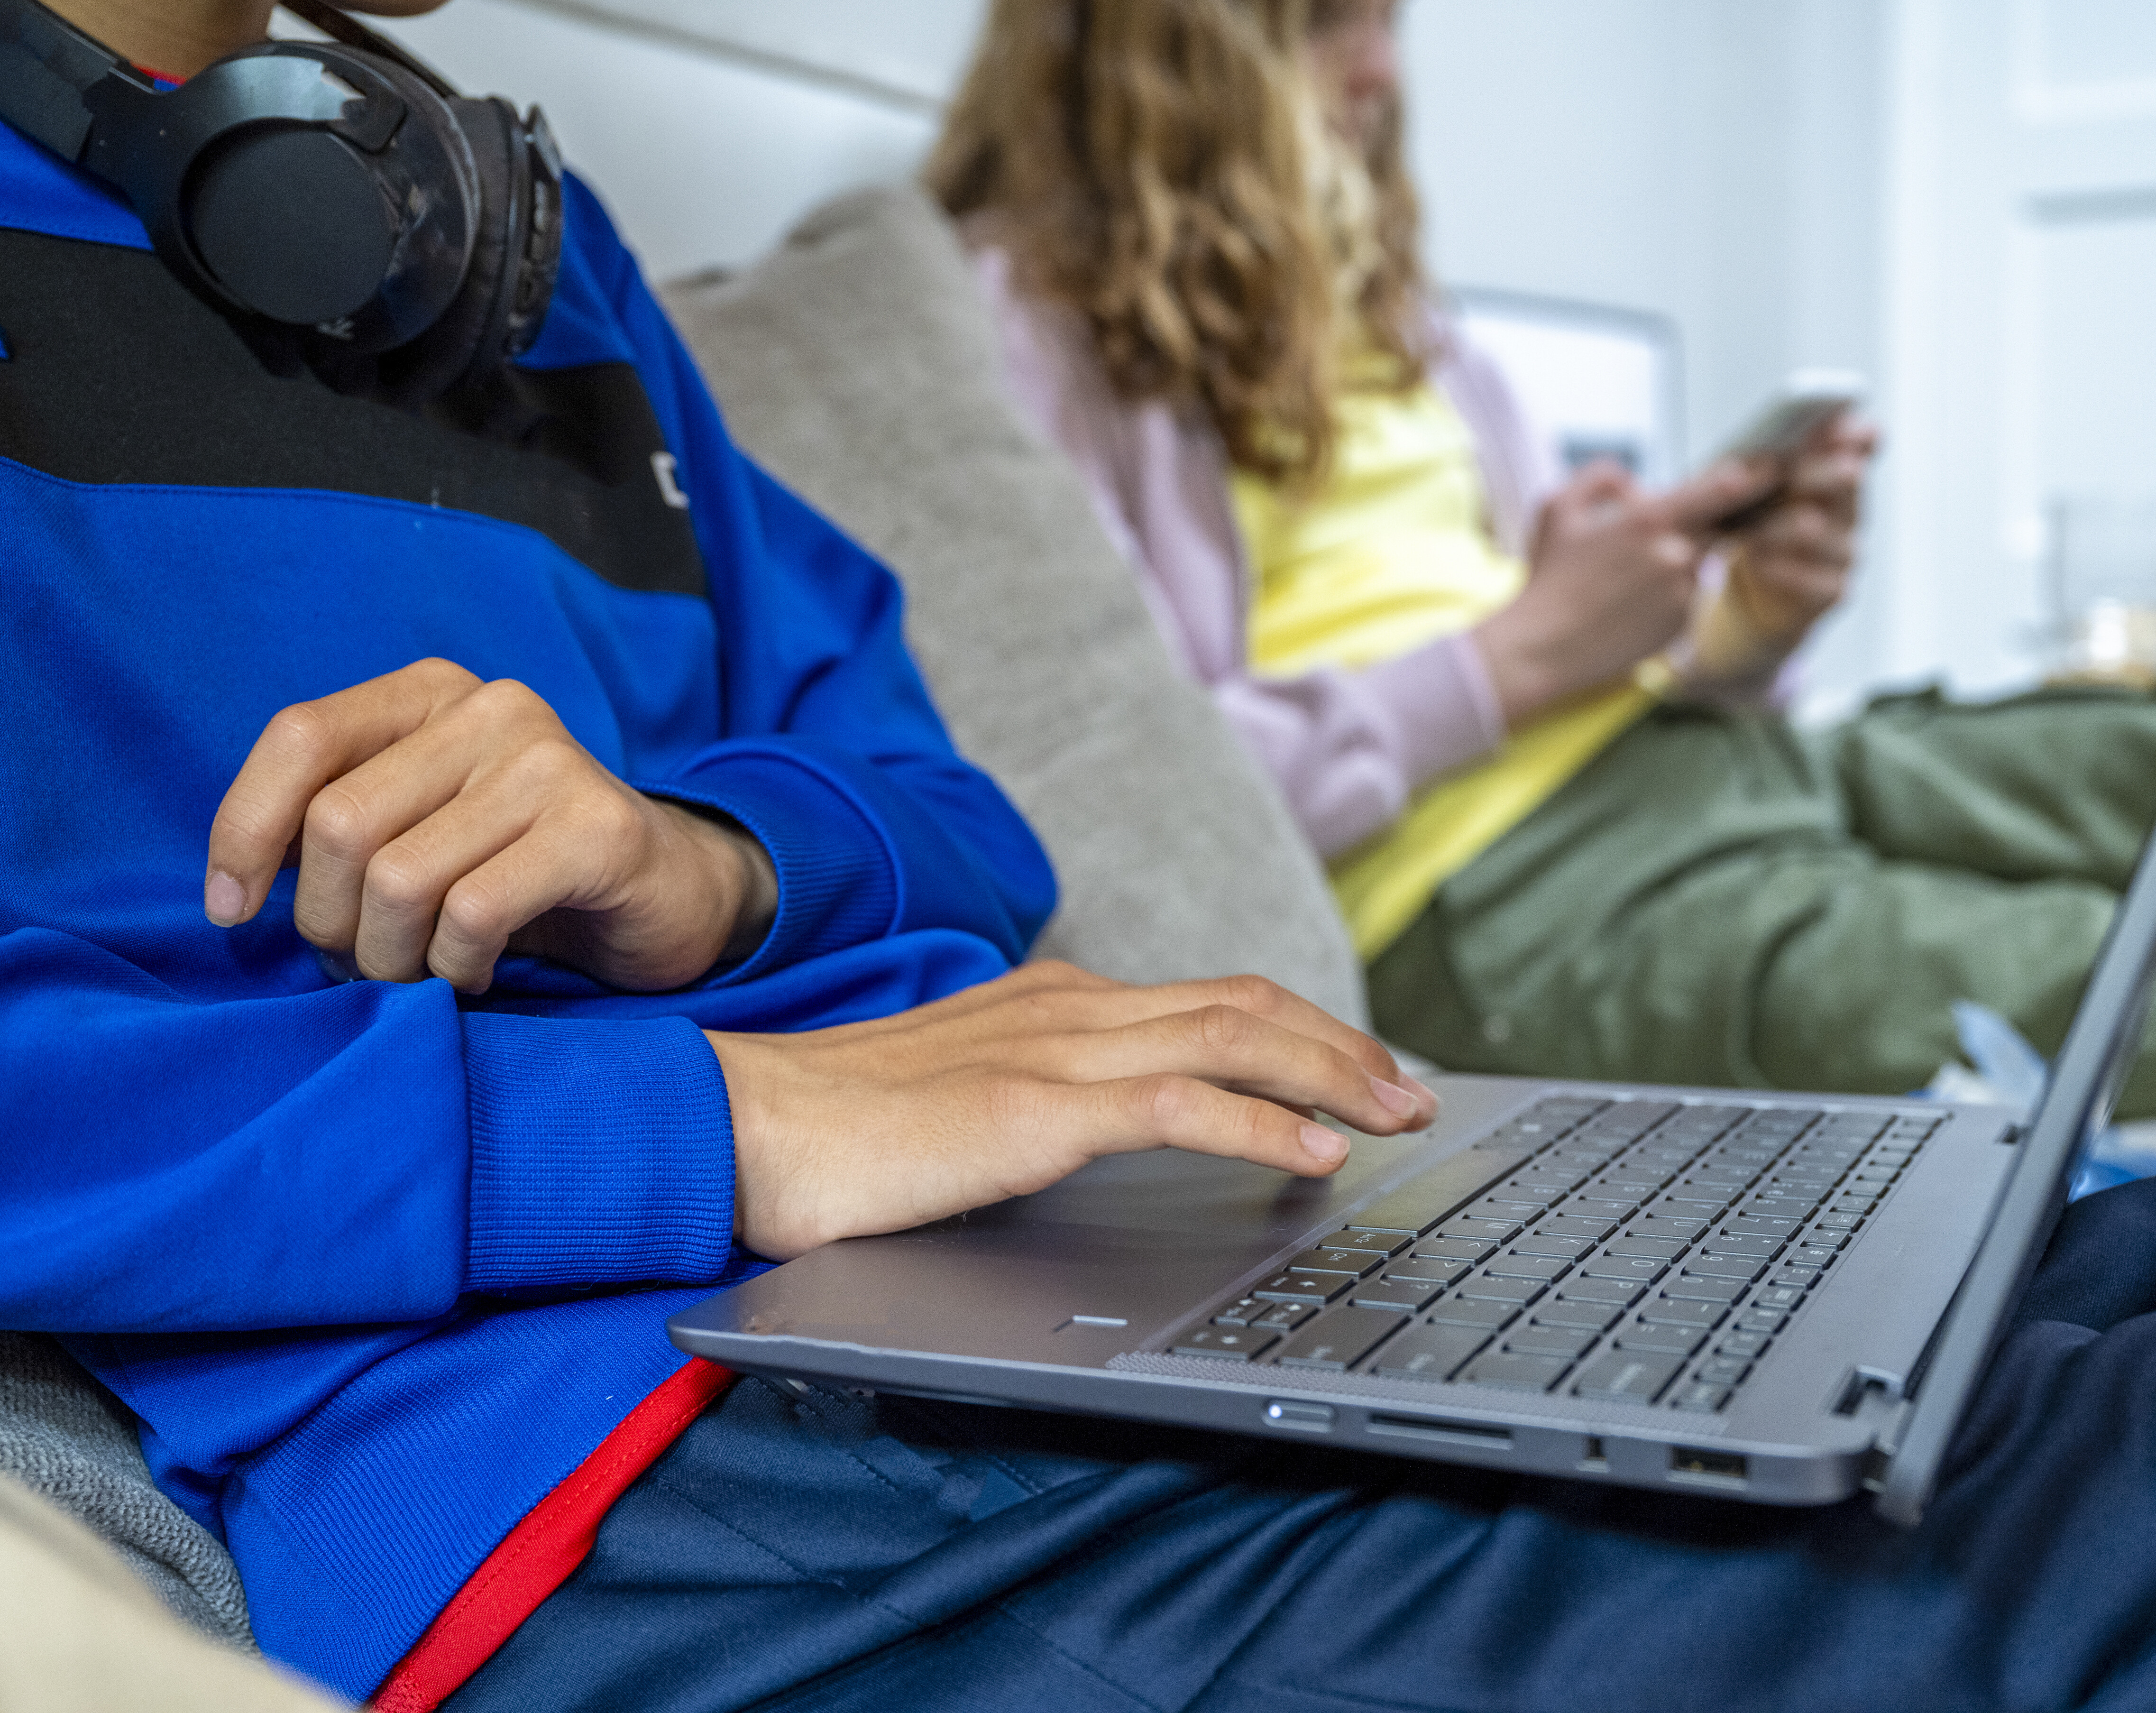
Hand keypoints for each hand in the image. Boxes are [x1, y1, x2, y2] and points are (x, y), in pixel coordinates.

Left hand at [204, 658, 776, 993]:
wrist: (668, 891)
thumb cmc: (519, 870)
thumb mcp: (421, 825)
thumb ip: (343, 825)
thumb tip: (236, 892)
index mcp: (432, 692)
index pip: (301, 737)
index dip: (244, 830)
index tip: (233, 913)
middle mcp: (492, 709)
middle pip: (341, 824)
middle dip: (328, 923)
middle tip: (363, 965)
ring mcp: (551, 763)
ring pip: (400, 879)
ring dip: (391, 959)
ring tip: (419, 976)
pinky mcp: (597, 829)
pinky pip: (473, 914)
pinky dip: (456, 967)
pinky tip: (475, 973)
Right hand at [708, 962, 1441, 1258]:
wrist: (742, 1124)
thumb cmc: (845, 1129)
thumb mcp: (972, 1099)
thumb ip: (1046, 1099)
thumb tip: (1108, 1130)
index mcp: (1057, 1001)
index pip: (1211, 1000)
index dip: (1302, 1031)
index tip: (1361, 1073)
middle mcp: (1071, 1007)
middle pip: (1245, 1005)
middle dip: (1345, 1045)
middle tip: (1413, 1092)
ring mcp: (1056, 1050)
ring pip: (1234, 1037)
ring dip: (1333, 1075)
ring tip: (1398, 1114)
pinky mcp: (1036, 1107)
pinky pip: (1179, 1104)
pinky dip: (1262, 1124)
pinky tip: (1315, 1155)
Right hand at [1473, 457, 1775, 726]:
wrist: (1542, 648)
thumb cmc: (1547, 577)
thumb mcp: (1556, 507)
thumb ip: (1599, 477)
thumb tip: (1634, 482)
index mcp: (1649, 520)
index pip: (1719, 489)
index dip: (1749, 477)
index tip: (1767, 470)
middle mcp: (1675, 555)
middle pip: (1712, 529)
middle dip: (1694, 529)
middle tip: (1654, 542)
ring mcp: (1682, 593)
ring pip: (1695, 564)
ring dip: (1672, 564)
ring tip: (1622, 584)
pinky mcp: (1681, 625)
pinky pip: (1686, 598)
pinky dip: (1666, 597)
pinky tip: (1627, 609)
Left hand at [1689, 415, 1877, 684]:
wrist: (1738, 596)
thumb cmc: (1740, 530)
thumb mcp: (1732, 494)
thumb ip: (1737, 469)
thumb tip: (1710, 469)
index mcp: (1828, 470)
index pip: (1860, 443)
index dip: (1857, 434)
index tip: (1844, 427)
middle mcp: (1846, 507)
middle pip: (1848, 480)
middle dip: (1822, 473)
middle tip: (1796, 474)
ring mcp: (1844, 550)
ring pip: (1824, 531)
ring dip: (1783, 528)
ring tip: (1752, 531)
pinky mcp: (1834, 589)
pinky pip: (1815, 579)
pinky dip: (1781, 569)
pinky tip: (1756, 562)